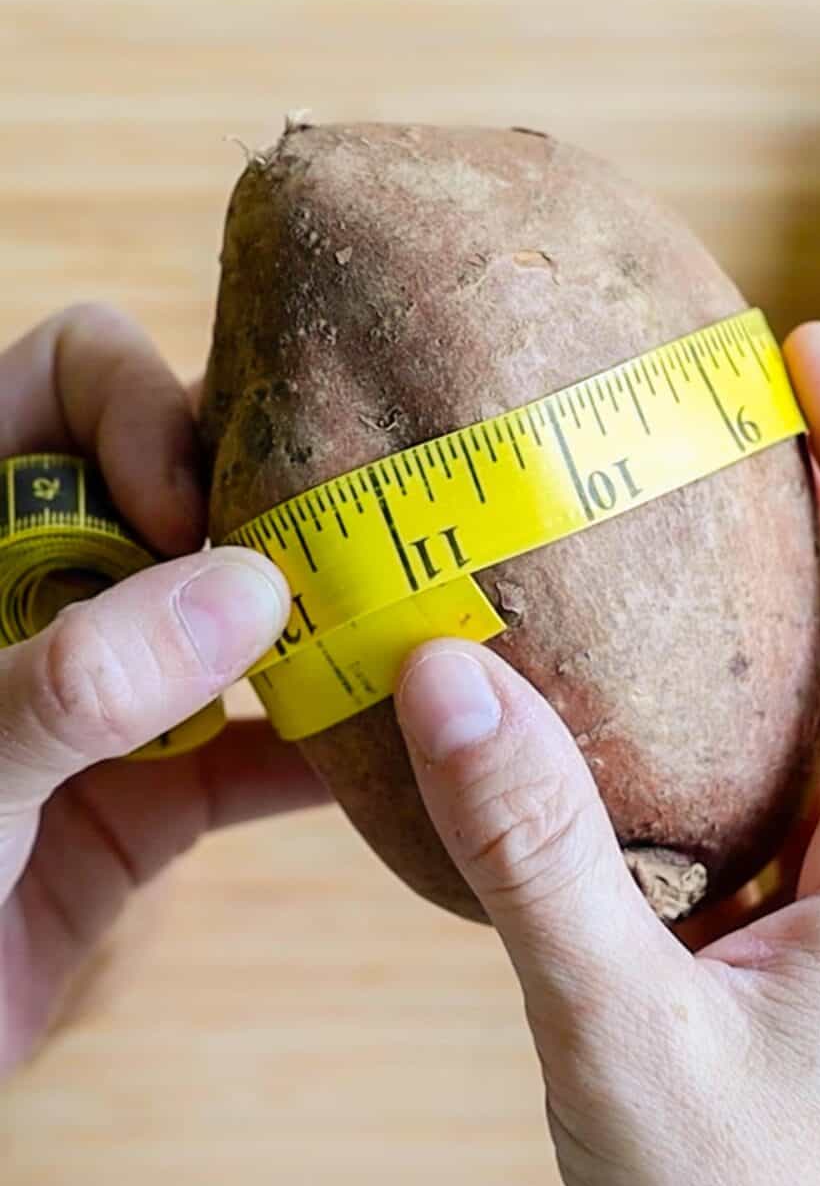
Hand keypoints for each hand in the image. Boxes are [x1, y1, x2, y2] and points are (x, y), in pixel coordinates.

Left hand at [0, 305, 326, 1073]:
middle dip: (272, 512)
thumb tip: (251, 588)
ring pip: (231, 622)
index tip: (192, 515)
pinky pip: (251, 759)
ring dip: (315, 630)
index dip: (143, 415)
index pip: (66, 383)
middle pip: (181, 490)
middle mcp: (41, 593)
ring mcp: (101, 697)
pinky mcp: (148, 802)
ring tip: (412, 631)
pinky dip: (315, 759)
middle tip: (363, 546)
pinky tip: (396, 762)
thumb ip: (82, 675)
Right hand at [393, 325, 819, 1185]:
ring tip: (706, 507)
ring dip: (802, 595)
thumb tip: (447, 677)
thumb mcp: (620, 1039)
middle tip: (749, 401)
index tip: (812, 357)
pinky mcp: (817, 941)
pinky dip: (745, 704)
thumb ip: (533, 852)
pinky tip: (654, 694)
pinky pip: (794, 784)